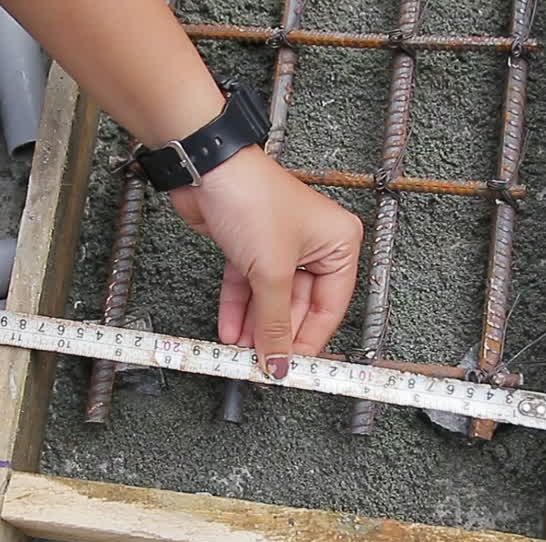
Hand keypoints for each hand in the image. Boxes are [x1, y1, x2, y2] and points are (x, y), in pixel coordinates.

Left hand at [169, 146, 362, 378]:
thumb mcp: (271, 272)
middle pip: (299, 306)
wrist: (206, 170)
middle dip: (276, 334)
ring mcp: (280, 246)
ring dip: (254, 326)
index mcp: (339, 245)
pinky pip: (248, 286)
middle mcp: (314, 245)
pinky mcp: (250, 246)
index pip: (330, 308)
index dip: (309, 341)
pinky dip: (238, 308)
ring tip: (240, 353)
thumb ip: (274, 323)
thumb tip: (280, 361)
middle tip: (262, 364)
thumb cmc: (253, 198)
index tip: (292, 367)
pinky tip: (229, 330)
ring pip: (270, 299)